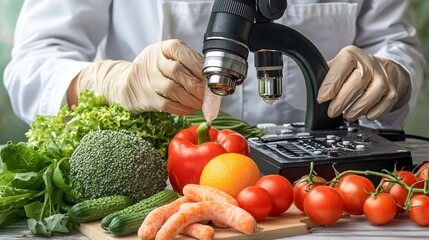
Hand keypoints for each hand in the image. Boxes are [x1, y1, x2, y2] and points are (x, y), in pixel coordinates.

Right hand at [77, 39, 205, 114]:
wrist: (128, 83)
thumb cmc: (157, 71)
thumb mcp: (171, 59)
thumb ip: (189, 65)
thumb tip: (211, 79)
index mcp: (163, 48)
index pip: (183, 54)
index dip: (199, 68)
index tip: (210, 79)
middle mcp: (153, 60)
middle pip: (178, 72)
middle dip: (197, 86)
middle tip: (208, 95)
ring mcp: (147, 79)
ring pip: (172, 89)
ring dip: (190, 99)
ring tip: (201, 104)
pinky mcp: (145, 97)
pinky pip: (165, 104)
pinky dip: (180, 108)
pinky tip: (189, 109)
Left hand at [317, 45, 409, 121]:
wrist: (382, 69)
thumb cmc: (353, 70)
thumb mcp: (337, 66)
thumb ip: (325, 77)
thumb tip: (312, 93)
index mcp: (350, 55)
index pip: (341, 68)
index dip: (331, 84)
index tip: (322, 98)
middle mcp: (368, 64)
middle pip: (356, 83)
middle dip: (342, 101)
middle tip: (332, 112)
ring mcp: (382, 77)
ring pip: (372, 94)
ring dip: (357, 109)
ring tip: (347, 116)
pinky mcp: (392, 90)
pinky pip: (384, 103)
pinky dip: (374, 112)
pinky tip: (365, 115)